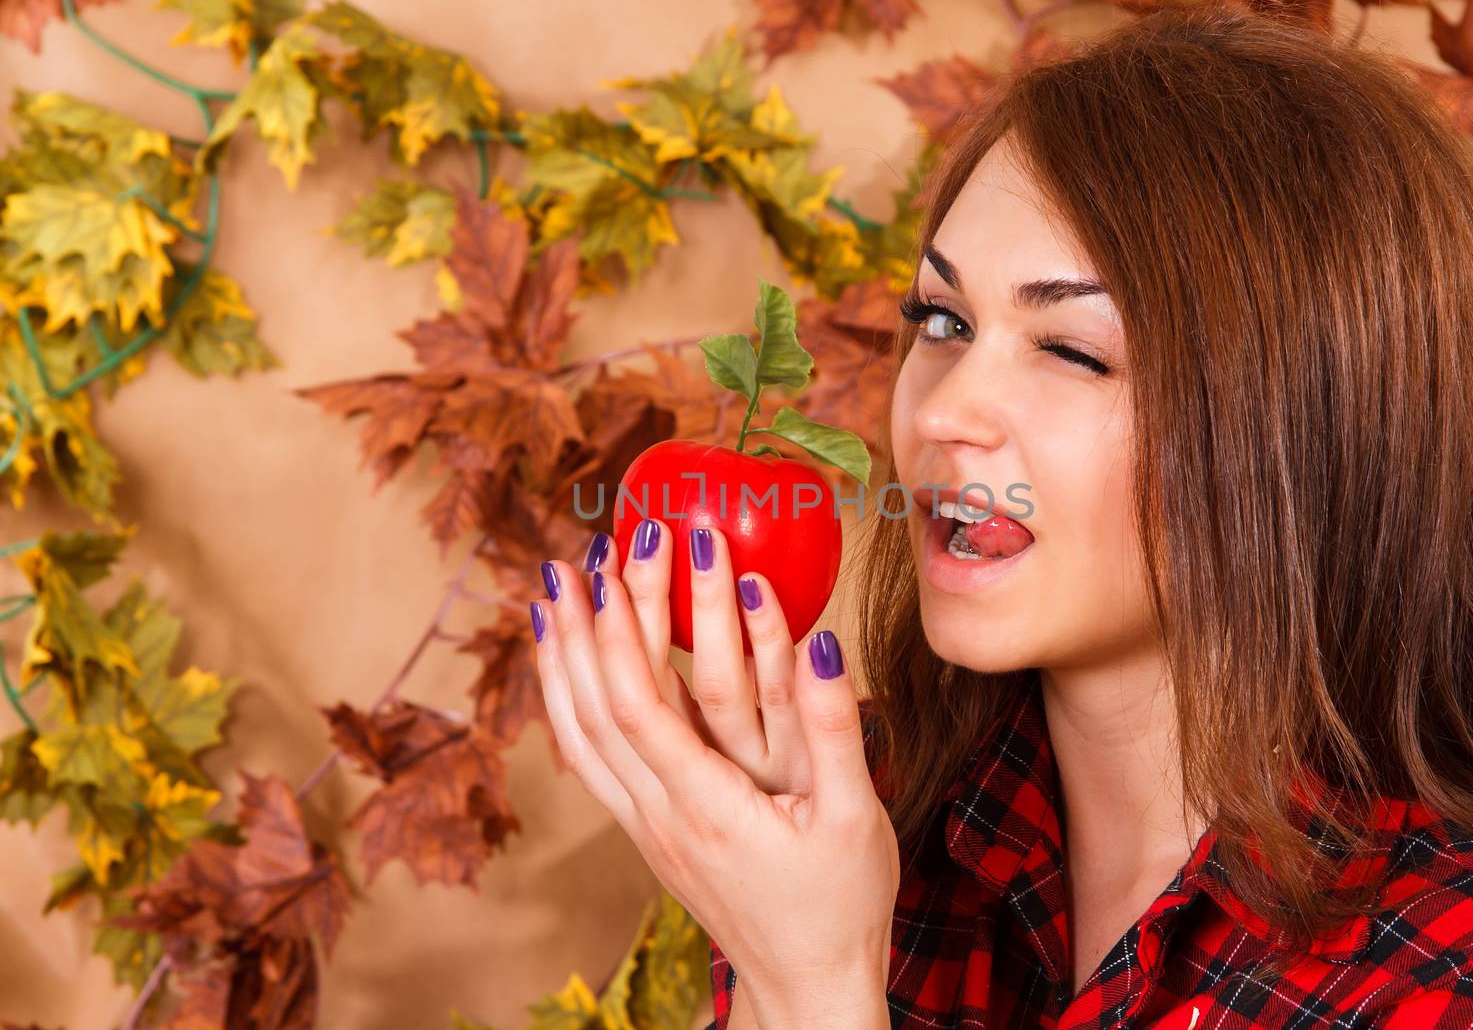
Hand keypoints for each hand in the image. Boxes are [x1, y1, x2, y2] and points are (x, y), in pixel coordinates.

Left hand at [530, 520, 898, 1002]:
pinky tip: (572, 664)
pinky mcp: (648, 829)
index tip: (630, 557)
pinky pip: (589, 755)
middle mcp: (659, 816)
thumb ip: (834, 727)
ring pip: (578, 734)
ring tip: (552, 594)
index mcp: (707, 806)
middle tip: (583, 552)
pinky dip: (570, 700)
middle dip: (584, 624)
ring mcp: (645, 826)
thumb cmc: (839, 903)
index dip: (624, 626)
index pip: (639, 704)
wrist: (807, 985)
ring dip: (561, 660)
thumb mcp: (854, 814)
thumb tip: (819, 642)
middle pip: (596, 709)